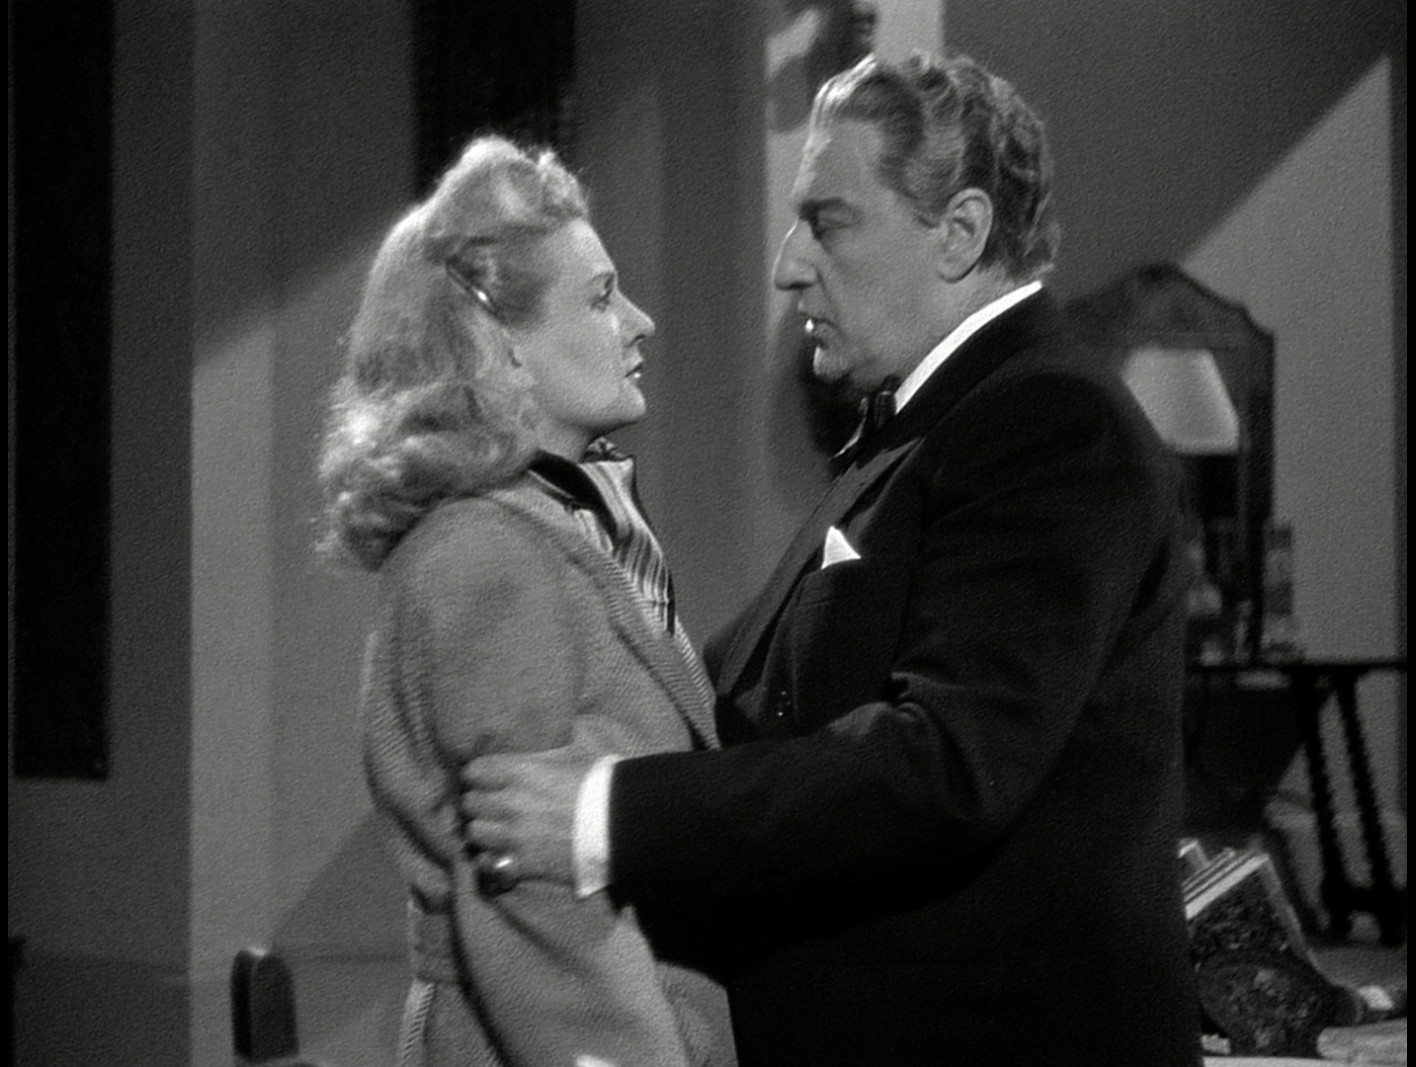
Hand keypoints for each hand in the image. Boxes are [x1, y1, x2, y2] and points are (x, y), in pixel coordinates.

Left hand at [461, 745, 596, 887]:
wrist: (622, 827)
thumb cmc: (602, 787)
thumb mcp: (576, 755)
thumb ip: (552, 750)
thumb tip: (550, 738)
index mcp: (522, 772)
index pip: (475, 770)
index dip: (478, 774)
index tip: (485, 779)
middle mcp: (510, 803)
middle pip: (470, 803)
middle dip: (478, 803)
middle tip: (490, 806)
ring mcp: (513, 836)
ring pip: (474, 833)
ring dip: (483, 831)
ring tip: (495, 831)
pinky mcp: (521, 863)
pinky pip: (486, 862)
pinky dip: (491, 858)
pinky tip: (502, 853)